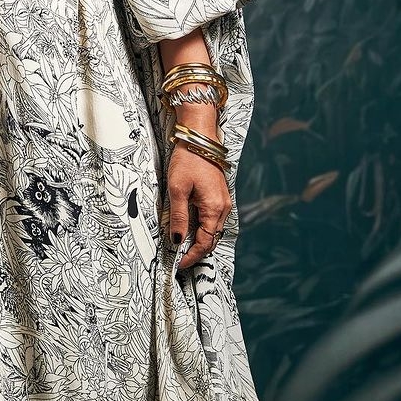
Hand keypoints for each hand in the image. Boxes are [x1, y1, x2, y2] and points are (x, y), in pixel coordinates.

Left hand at [168, 142, 231, 270]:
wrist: (199, 137)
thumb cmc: (188, 159)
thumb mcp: (177, 189)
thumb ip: (179, 217)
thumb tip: (177, 240)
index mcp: (214, 208)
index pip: (205, 242)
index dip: (192, 255)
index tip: (179, 263)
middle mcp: (223, 207)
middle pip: (212, 239)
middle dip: (196, 251)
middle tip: (179, 258)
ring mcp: (223, 201)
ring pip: (213, 230)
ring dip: (199, 240)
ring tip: (181, 245)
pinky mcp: (219, 195)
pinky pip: (213, 219)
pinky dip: (202, 228)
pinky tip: (189, 227)